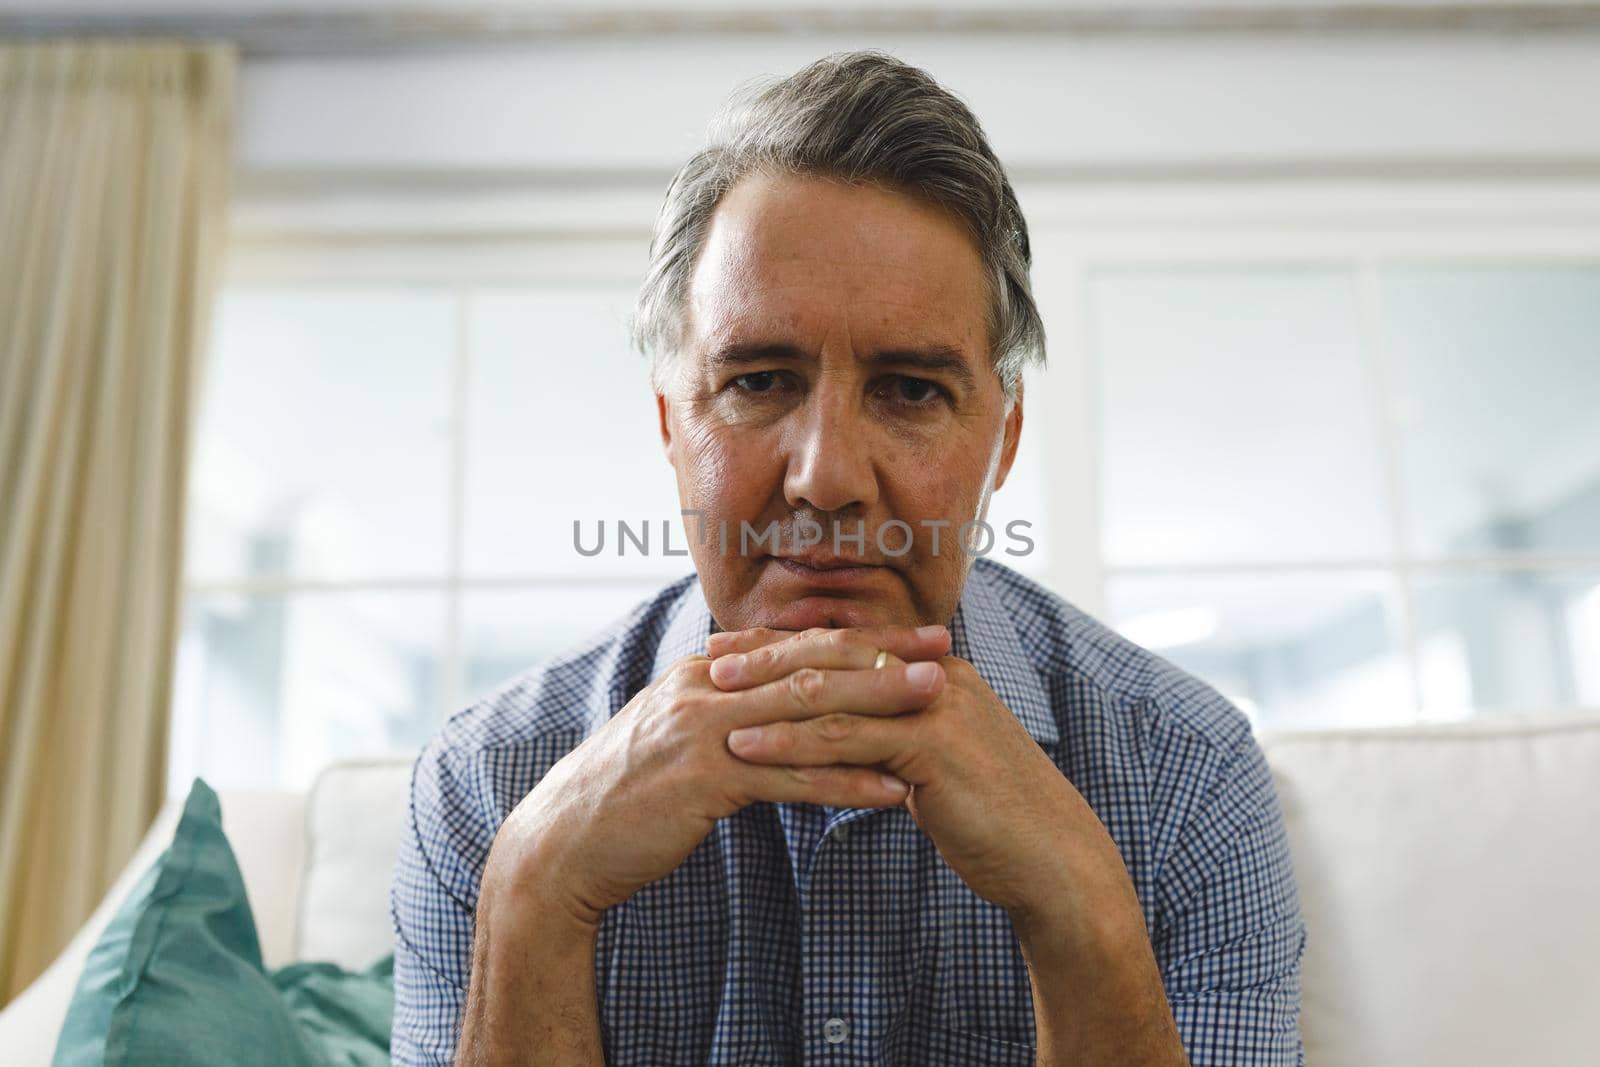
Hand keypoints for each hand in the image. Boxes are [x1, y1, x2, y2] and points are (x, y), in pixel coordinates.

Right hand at [481, 625, 954, 930]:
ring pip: (807, 713)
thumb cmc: (627, 794)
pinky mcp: (704, 780)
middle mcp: (706, 690)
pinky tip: (891, 791)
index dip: (861, 639)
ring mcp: (703, 732)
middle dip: (882, 659)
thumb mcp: (676, 733)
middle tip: (943, 656)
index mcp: (704, 674)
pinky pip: (790, 780)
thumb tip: (773, 693)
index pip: (797, 645)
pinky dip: (845, 784)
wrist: (565, 844)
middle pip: (811, 666)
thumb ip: (725, 707)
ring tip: (935, 709)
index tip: (917, 639)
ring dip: (878, 709)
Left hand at [707, 626, 1144, 936]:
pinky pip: (846, 738)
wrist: (1050, 857)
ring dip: (766, 694)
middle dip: (766, 654)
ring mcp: (936, 706)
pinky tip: (747, 749)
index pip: (847, 644)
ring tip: (711, 700)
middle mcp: (936, 675)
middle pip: (834, 652)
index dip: (787, 642)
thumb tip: (852, 741)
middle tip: (709, 656)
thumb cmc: (993, 817)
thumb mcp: (939, 764)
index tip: (736, 644)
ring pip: (833, 691)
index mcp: (936, 671)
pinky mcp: (932, 746)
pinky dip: (791, 741)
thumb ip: (898, 740)